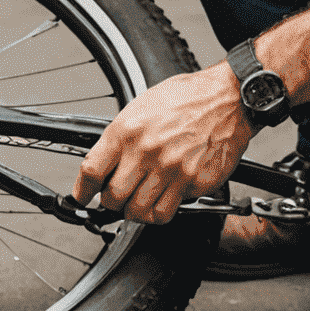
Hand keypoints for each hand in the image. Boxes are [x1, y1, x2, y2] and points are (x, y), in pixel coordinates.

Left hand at [71, 64, 252, 223]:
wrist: (227, 99)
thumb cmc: (186, 98)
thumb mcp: (142, 105)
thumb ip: (121, 136)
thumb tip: (103, 163)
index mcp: (128, 129)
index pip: (92, 170)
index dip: (82, 190)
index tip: (81, 196)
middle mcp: (147, 152)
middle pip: (112, 198)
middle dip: (110, 202)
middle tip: (115, 197)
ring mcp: (171, 170)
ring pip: (139, 212)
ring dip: (134, 211)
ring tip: (138, 201)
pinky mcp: (193, 184)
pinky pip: (167, 212)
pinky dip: (160, 212)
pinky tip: (162, 199)